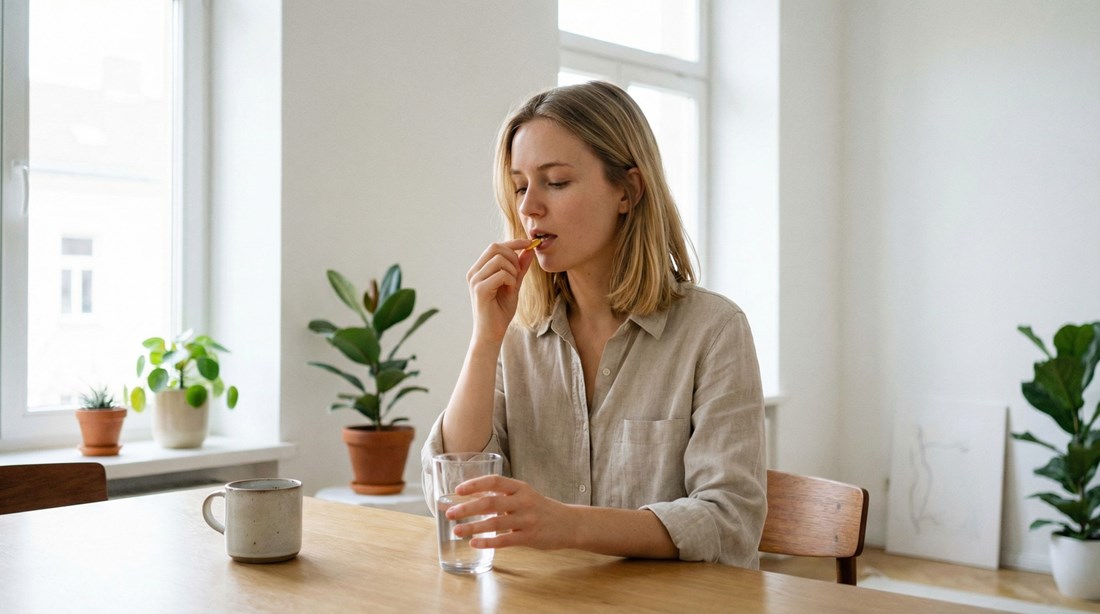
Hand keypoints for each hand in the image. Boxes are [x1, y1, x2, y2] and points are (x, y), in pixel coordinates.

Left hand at [446, 475, 574, 550]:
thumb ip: (500, 497)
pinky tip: (474, 543)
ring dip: (473, 527)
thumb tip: (469, 499)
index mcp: (520, 488)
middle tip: (450, 513)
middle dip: (468, 508)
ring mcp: (527, 519)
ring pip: (496, 523)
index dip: (475, 484)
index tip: (457, 490)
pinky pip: (505, 540)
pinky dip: (488, 542)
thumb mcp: (523, 496)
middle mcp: (523, 501)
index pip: (494, 481)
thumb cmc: (540, 509)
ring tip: (457, 530)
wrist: (569, 523)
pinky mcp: (530, 537)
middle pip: (491, 503)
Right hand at [466, 240, 535, 344]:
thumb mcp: (514, 285)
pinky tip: (509, 291)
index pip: (495, 246)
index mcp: (479, 269)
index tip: (529, 243)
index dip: (513, 242)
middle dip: (513, 257)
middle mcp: (473, 272)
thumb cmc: (500, 311)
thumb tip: (529, 250)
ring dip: (512, 271)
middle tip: (518, 274)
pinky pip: (501, 274)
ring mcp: (475, 280)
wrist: (492, 333)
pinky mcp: (479, 289)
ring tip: (512, 285)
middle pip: (495, 248)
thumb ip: (520, 268)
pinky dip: (511, 280)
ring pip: (499, 260)